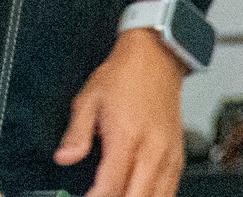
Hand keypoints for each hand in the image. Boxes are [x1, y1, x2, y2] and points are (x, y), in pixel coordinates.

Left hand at [54, 27, 186, 196]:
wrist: (156, 59)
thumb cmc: (124, 76)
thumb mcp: (89, 98)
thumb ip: (76, 133)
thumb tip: (64, 157)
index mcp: (127, 137)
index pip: (110, 186)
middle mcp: (152, 151)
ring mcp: (168, 157)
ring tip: (116, 196)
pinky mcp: (178, 158)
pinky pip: (170, 191)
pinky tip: (137, 195)